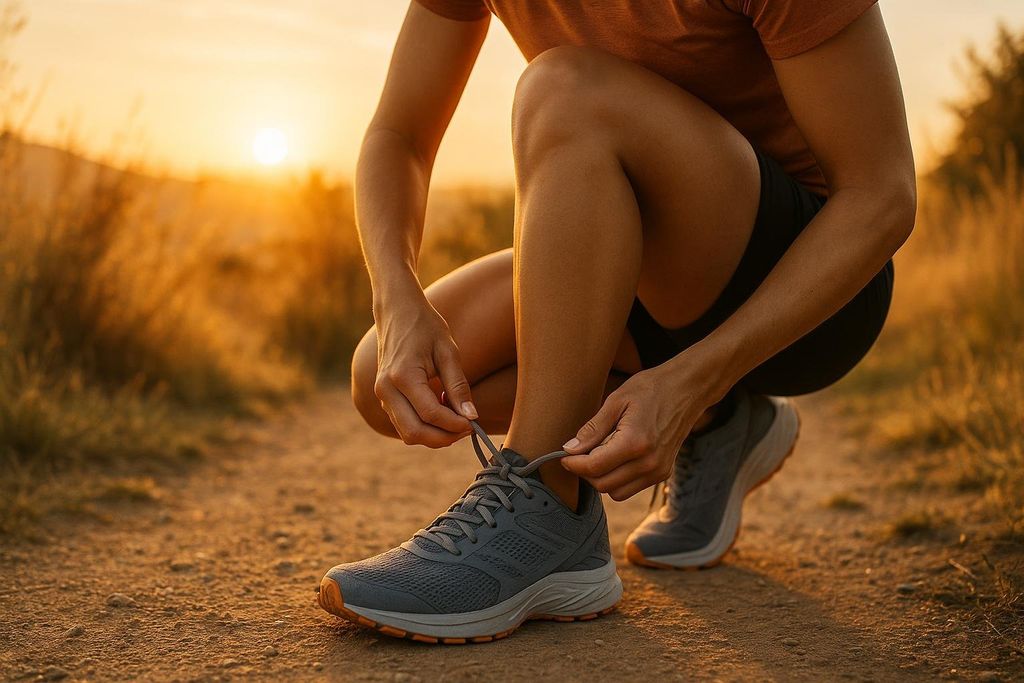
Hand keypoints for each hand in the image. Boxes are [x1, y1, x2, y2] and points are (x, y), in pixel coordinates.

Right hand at [373, 295, 476, 447]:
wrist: (397, 311)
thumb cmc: (425, 326)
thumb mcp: (448, 351)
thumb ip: (458, 386)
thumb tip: (472, 416)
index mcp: (402, 376)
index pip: (431, 415)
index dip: (455, 424)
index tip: (474, 423)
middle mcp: (386, 389)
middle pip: (415, 432)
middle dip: (444, 438)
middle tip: (467, 428)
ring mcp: (381, 395)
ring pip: (408, 433)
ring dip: (434, 435)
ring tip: (456, 419)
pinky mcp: (384, 397)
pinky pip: (403, 423)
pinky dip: (424, 426)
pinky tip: (442, 411)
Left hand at [560, 352, 725, 500]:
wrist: (688, 389)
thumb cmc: (651, 388)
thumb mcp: (617, 401)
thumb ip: (593, 429)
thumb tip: (570, 449)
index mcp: (635, 442)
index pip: (594, 467)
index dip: (573, 464)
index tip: (563, 456)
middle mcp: (649, 462)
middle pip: (603, 484)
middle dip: (585, 473)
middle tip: (577, 454)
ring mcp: (658, 471)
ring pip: (616, 492)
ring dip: (600, 478)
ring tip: (597, 455)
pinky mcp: (663, 473)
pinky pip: (630, 488)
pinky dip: (617, 479)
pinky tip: (614, 457)